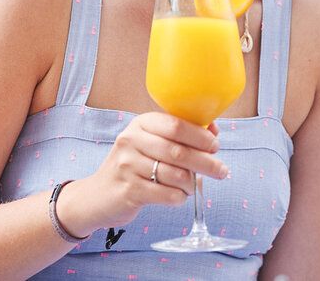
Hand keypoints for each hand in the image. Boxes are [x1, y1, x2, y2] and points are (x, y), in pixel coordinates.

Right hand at [58, 113, 227, 234]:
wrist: (98, 195)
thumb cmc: (134, 166)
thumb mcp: (151, 143)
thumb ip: (180, 136)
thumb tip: (213, 131)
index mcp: (141, 123)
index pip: (176, 125)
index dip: (200, 136)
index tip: (215, 146)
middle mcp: (131, 140)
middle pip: (178, 151)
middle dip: (206, 162)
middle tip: (221, 170)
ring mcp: (127, 165)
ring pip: (175, 174)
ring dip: (192, 183)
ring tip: (194, 186)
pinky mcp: (128, 190)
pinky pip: (166, 194)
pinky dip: (179, 197)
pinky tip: (179, 196)